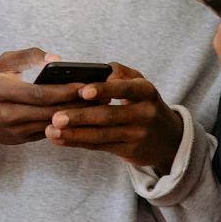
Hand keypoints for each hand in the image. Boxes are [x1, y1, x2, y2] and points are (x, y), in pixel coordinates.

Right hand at [0, 49, 103, 147]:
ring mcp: (14, 131)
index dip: (65, 91)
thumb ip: (28, 56)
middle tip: (103, 96)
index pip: (39, 93)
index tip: (88, 84)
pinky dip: (67, 125)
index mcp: (0, 91)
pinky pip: (48, 132)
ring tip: (99, 107)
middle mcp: (6, 114)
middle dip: (77, 105)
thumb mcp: (2, 63)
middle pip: (50, 111)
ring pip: (52, 124)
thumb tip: (57, 59)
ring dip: (76, 117)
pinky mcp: (20, 140)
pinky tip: (84, 117)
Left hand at [44, 64, 183, 172]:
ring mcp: (138, 134)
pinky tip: (60, 139)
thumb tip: (98, 70)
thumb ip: (119, 73)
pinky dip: (78, 142)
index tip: (83, 91)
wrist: (169, 138)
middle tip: (55, 117)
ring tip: (51, 130)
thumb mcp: (140, 84)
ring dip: (74, 133)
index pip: (125, 89)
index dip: (104, 90)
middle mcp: (145, 113)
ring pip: (101, 135)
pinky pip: (100, 146)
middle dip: (80, 116)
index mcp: (146, 91)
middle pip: (108, 115)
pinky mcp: (130, 151)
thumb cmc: (144, 103)